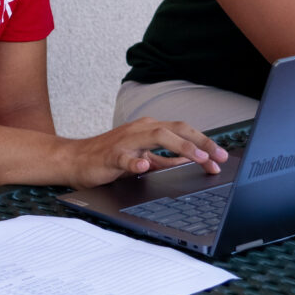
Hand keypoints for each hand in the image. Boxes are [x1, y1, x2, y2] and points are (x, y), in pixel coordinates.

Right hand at [60, 119, 229, 187]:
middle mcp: (140, 130)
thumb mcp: (142, 158)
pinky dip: (136, 161)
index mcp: (149, 129)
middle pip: (176, 129)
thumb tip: (188, 163)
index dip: (204, 143)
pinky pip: (124, 157)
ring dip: (180, 146)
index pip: (183, 131)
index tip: (221, 157)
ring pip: (156, 136)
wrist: (74, 159)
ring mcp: (126, 140)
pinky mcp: (110, 155)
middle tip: (218, 157)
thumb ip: (164, 161)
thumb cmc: (107, 158)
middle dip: (201, 142)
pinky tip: (145, 166)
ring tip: (197, 157)